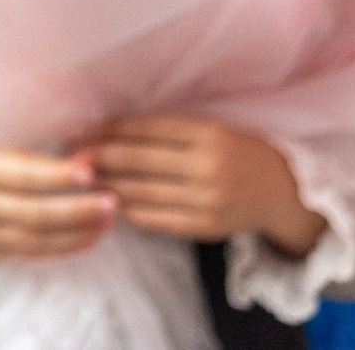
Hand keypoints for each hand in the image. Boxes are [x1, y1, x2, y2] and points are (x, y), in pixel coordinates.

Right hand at [0, 146, 115, 265]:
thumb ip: (34, 161)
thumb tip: (85, 164)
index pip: (24, 176)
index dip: (58, 176)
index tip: (91, 173)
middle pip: (35, 213)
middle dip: (79, 209)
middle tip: (113, 201)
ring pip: (40, 238)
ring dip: (80, 231)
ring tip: (109, 220)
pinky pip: (35, 253)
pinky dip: (66, 247)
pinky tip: (91, 237)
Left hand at [92, 116, 327, 257]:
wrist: (283, 192)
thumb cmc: (240, 152)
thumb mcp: (213, 129)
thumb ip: (171, 130)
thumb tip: (112, 127)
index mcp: (210, 134)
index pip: (147, 129)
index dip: (110, 129)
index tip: (83, 130)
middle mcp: (209, 167)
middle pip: (139, 161)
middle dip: (100, 157)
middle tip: (72, 156)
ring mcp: (208, 201)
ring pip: (143, 192)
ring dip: (108, 186)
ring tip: (84, 180)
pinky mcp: (207, 228)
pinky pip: (158, 219)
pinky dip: (131, 210)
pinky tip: (112, 202)